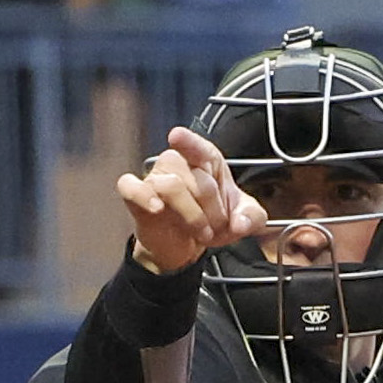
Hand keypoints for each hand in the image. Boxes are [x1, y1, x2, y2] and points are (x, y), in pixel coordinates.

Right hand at [115, 126, 266, 274]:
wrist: (188, 246)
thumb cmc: (212, 222)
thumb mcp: (242, 219)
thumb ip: (252, 217)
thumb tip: (240, 223)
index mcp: (205, 162)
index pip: (199, 147)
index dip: (189, 142)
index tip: (176, 136)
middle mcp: (178, 164)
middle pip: (196, 178)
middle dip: (213, 210)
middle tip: (216, 227)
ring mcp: (155, 178)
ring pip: (170, 186)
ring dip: (192, 215)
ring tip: (201, 233)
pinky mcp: (136, 197)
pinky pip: (130, 187)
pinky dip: (142, 196)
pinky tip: (156, 208)